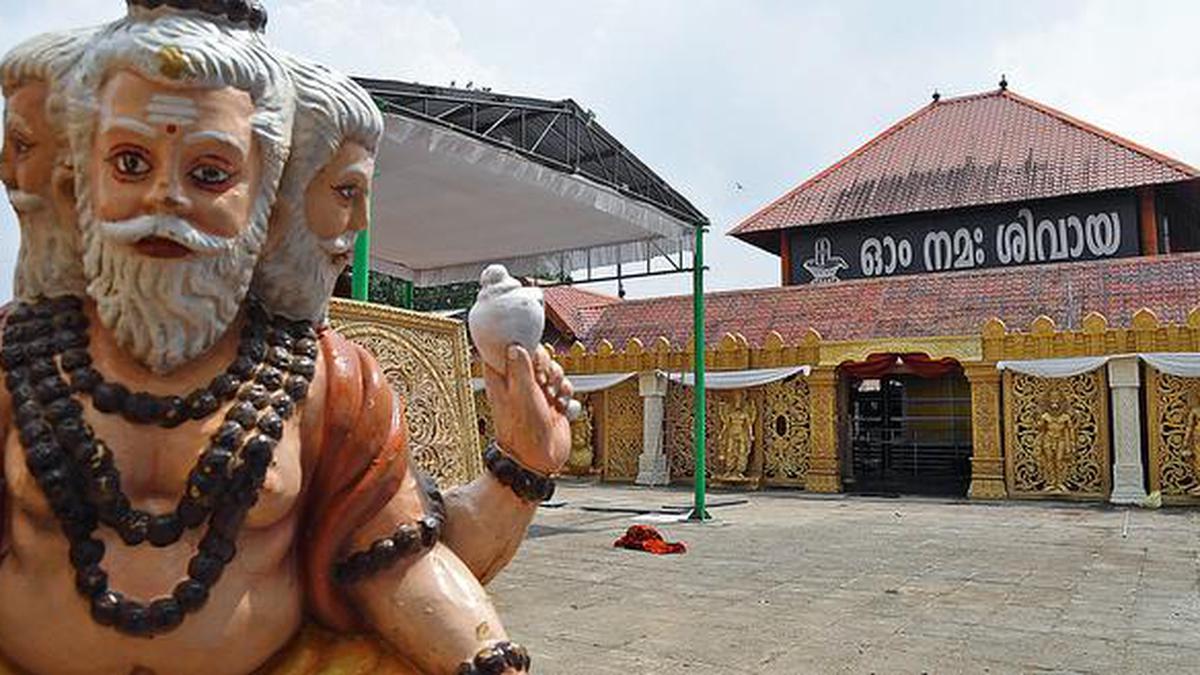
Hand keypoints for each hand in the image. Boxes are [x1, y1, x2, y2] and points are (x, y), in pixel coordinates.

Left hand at [482, 345, 571, 474]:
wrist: (538, 459)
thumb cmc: (523, 429)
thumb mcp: (521, 394)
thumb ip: (520, 367)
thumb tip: (515, 345)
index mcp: (502, 378)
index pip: (507, 348)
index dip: (522, 347)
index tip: (530, 357)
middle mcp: (518, 382)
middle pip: (536, 355)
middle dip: (546, 365)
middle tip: (542, 380)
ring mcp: (536, 392)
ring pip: (553, 370)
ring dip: (558, 380)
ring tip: (552, 398)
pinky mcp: (552, 401)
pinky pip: (564, 386)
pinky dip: (566, 394)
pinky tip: (560, 407)